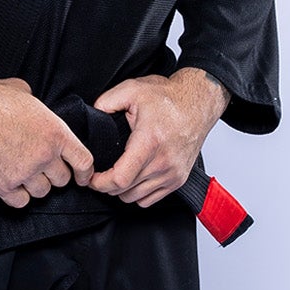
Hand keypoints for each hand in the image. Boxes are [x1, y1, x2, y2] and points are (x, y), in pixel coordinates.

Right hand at [0, 78, 95, 207]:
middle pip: (61, 180)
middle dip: (53, 175)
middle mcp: (44, 156)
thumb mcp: (24, 92)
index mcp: (55, 133)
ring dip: (35, 186)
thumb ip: (38, 107)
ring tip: (23, 174)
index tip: (82, 177)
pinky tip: (11, 185)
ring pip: (41, 192)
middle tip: (41, 168)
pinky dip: (17, 196)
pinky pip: (20, 202)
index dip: (85, 173)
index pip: (83, 161)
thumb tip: (35, 108)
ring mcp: (25, 173)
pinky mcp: (3, 185)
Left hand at [86, 68, 229, 205]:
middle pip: (124, 191)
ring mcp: (172, 173)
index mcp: (149, 142)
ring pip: (135, 198)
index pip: (120, 179)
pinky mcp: (178, 179)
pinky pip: (150, 200)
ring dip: (122, 190)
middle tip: (100, 173)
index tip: (91, 178)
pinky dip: (138, 193)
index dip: (99, 183)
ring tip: (117, 173)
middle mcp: (162, 162)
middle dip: (106, 185)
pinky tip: (134, 178)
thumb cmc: (169, 98)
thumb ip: (106, 101)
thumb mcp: (132, 89)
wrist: (198, 103)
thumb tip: (92, 114)